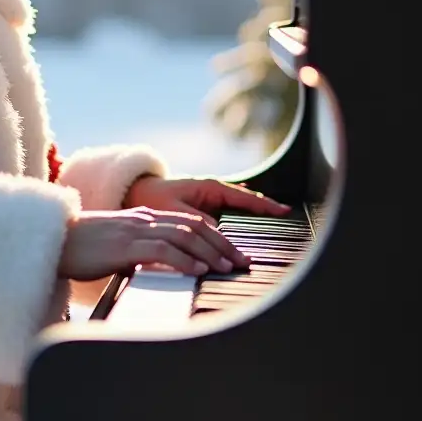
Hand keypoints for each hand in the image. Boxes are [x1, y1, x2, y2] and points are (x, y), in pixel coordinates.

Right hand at [58, 208, 250, 280]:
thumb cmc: (82, 249)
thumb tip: (162, 269)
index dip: (216, 236)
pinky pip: (163, 250)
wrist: (54, 241)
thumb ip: (141, 253)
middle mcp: (144, 220)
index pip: (189, 221)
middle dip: (222, 243)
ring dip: (211, 252)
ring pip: (184, 235)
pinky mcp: (125, 246)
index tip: (233, 253)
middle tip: (242, 261)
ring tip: (228, 267)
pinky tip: (199, 270)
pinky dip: (185, 259)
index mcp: (144, 218)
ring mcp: (135, 231)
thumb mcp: (118, 248)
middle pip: (194, 226)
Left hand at [124, 174, 289, 225]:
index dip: (264, 205)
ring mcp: (211, 200)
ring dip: (253, 218)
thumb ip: (196, 222)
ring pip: (239, 210)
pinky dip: (239, 220)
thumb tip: (218, 232)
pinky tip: (247, 228)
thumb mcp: (175, 212)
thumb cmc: (154, 200)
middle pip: (246, 203)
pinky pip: (228, 215)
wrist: (137, 194)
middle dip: (264, 210)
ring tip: (273, 225)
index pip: (244, 197)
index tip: (283, 210)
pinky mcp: (205, 209)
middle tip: (284, 219)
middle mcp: (213, 192)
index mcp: (209, 188)